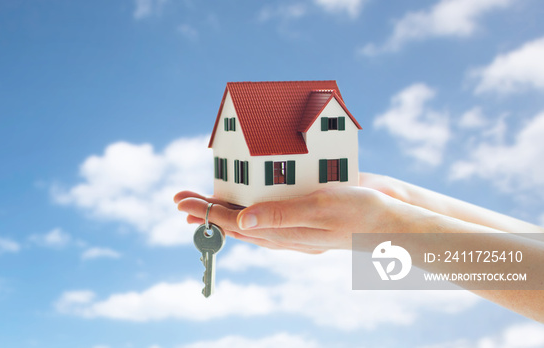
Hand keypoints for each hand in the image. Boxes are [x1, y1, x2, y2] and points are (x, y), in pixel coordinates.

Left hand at [175, 185, 418, 253]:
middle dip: (208, 211)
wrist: (394, 219)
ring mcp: (295, 224)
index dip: (207, 212)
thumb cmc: (360, 212)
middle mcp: (285, 231)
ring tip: (206, 198)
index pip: (235, 224)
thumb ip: (280, 215)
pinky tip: (248, 196)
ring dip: (227, 207)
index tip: (183, 203)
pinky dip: (252, 203)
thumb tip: (241, 221)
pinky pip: (271, 211)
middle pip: (237, 223)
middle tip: (181, 200)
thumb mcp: (319, 208)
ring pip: (252, 219)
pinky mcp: (306, 211)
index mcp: (285, 233)